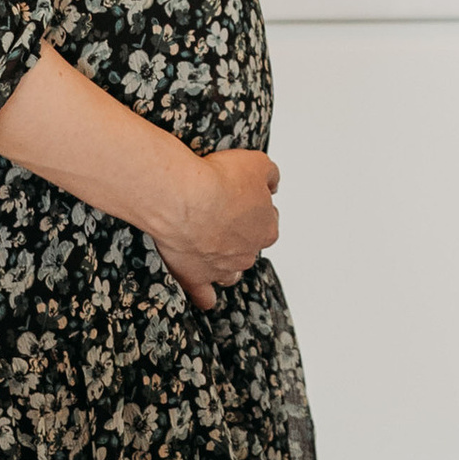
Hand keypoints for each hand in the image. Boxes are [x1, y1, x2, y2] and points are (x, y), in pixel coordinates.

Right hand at [153, 146, 280, 311]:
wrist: (185, 198)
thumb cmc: (218, 181)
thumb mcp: (257, 163)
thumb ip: (271, 175)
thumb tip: (273, 183)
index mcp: (267, 228)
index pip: (268, 220)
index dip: (253, 207)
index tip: (239, 198)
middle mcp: (248, 252)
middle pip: (249, 246)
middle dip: (239, 235)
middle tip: (220, 216)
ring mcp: (222, 268)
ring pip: (231, 273)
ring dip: (227, 264)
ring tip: (213, 249)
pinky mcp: (196, 277)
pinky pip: (205, 296)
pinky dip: (205, 296)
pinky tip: (204, 293)